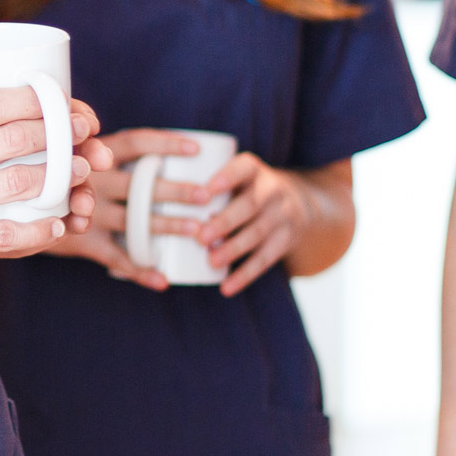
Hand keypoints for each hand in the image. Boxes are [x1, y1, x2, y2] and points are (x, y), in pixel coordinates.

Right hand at [0, 88, 110, 285]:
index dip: (43, 100)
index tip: (66, 103)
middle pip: (19, 136)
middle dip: (63, 133)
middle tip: (85, 136)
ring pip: (22, 181)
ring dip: (60, 177)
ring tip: (79, 175)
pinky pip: (6, 233)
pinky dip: (39, 230)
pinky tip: (56, 226)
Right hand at [44, 129, 210, 289]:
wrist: (11, 211)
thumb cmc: (53, 178)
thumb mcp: (70, 156)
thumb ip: (100, 151)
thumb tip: (144, 148)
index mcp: (93, 154)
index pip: (135, 143)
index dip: (166, 145)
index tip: (196, 150)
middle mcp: (91, 181)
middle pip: (141, 185)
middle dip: (175, 191)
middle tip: (205, 195)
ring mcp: (85, 212)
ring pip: (134, 220)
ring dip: (168, 225)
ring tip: (197, 230)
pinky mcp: (81, 241)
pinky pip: (116, 257)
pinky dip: (140, 270)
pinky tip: (163, 280)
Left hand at [180, 151, 317, 296]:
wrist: (299, 204)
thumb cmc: (245, 190)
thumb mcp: (237, 177)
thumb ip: (207, 186)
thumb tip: (156, 209)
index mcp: (253, 169)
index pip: (242, 168)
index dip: (226, 178)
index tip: (206, 191)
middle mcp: (271, 190)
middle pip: (250, 205)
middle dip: (225, 222)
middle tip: (200, 237)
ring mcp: (282, 216)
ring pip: (258, 233)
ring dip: (233, 249)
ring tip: (211, 261)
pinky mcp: (286, 240)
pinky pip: (266, 259)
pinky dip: (245, 274)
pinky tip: (226, 287)